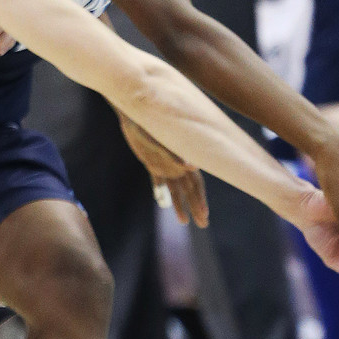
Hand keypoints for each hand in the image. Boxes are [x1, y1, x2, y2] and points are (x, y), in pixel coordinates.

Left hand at [117, 111, 208, 226]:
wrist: (134, 114)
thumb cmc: (149, 124)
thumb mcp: (160, 139)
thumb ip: (175, 154)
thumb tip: (191, 166)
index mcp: (182, 159)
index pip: (195, 184)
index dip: (200, 200)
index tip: (204, 215)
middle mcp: (176, 164)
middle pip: (189, 190)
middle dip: (195, 207)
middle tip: (203, 224)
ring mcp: (164, 165)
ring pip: (175, 189)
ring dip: (180, 204)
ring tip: (184, 222)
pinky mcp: (152, 163)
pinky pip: (159, 181)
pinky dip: (162, 192)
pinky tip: (164, 204)